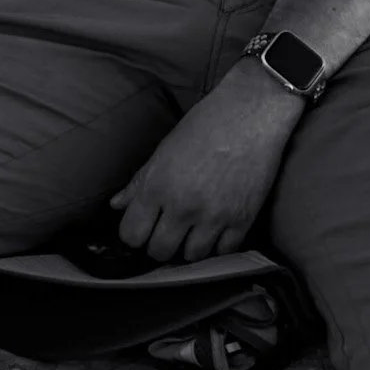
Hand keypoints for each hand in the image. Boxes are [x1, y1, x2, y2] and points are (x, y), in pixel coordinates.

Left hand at [109, 61, 305, 264]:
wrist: (252, 111)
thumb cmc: (206, 123)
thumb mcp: (165, 148)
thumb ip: (139, 181)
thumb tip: (117, 204)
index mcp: (158, 186)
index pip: (132, 235)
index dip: (134, 235)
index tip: (142, 228)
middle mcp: (183, 206)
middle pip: (160, 252)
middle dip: (159, 244)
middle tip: (167, 231)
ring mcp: (214, 217)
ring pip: (192, 257)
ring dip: (189, 247)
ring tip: (192, 230)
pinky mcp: (243, 220)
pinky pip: (224, 253)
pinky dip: (218, 246)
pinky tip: (216, 230)